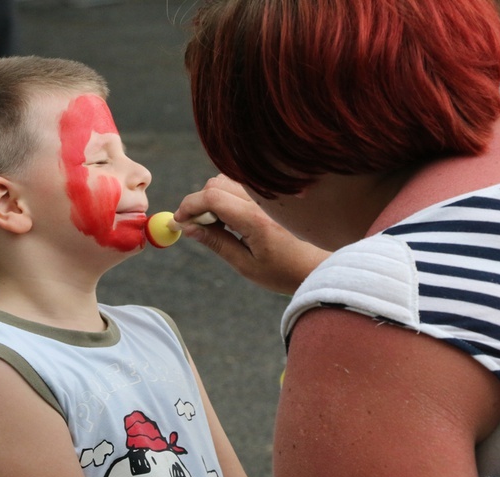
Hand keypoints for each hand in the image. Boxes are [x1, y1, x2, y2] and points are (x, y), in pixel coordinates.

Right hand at [174, 174, 329, 294]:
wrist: (321, 266)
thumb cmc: (285, 272)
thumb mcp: (246, 265)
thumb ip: (216, 243)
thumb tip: (188, 228)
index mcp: (255, 220)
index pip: (211, 197)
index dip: (188, 206)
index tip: (178, 221)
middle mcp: (263, 201)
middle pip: (215, 184)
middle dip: (198, 203)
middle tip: (196, 227)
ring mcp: (269, 195)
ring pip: (227, 181)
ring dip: (213, 198)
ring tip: (219, 226)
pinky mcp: (273, 194)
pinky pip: (241, 184)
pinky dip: (228, 196)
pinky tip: (234, 219)